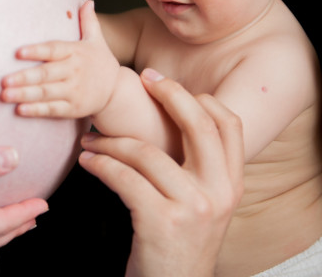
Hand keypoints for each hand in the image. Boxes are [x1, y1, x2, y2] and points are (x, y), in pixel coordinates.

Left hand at [0, 0, 119, 117]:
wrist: (117, 92)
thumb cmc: (100, 62)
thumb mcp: (97, 41)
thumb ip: (89, 22)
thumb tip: (88, 1)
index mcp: (76, 53)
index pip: (53, 50)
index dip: (36, 51)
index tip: (18, 52)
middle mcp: (74, 72)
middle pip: (46, 74)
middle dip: (24, 77)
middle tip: (3, 80)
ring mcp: (74, 91)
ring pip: (46, 93)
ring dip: (24, 95)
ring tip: (4, 95)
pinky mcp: (73, 108)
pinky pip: (52, 110)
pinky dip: (36, 110)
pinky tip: (19, 110)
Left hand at [78, 69, 243, 276]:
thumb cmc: (179, 243)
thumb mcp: (205, 205)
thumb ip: (200, 168)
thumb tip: (176, 117)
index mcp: (232, 184)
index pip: (230, 124)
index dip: (200, 98)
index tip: (169, 85)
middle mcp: (220, 193)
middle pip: (198, 125)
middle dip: (169, 93)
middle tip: (142, 78)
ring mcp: (193, 207)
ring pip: (147, 153)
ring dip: (111, 141)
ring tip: (91, 140)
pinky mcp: (161, 222)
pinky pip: (124, 178)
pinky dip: (100, 165)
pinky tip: (89, 163)